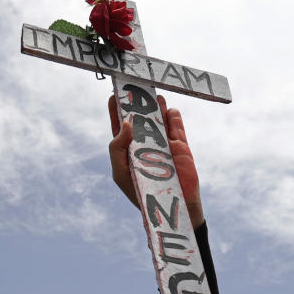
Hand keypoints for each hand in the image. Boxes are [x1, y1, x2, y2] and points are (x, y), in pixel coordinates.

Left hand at [107, 94, 204, 228]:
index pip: (120, 125)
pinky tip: (168, 110)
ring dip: (157, 106)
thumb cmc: (141, 193)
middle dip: (139, 101)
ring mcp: (164, 143)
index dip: (116, 109)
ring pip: (160, 118)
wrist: (171, 208)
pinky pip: (177, 127)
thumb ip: (117, 148)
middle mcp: (145, 143)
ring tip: (153, 94)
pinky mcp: (180, 147)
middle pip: (141, 117)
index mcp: (128, 149)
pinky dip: (173, 117)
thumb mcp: (121, 173)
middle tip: (136, 86)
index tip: (113, 93)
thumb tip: (126, 123)